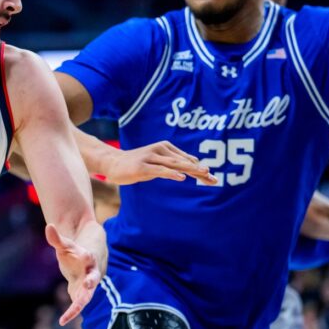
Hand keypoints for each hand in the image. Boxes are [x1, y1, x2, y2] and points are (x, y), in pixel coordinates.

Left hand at [45, 223, 105, 325]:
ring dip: (79, 304)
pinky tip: (62, 321)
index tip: (85, 254)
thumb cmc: (76, 251)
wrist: (88, 260)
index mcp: (88, 258)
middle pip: (93, 279)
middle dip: (91, 282)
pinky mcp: (81, 294)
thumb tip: (48, 226)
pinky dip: (71, 312)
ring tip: (68, 315)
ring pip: (86, 296)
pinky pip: (77, 304)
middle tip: (89, 285)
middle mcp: (91, 273)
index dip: (87, 256)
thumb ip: (57, 238)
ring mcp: (87, 285)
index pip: (89, 256)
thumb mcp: (66, 244)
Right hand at [102, 140, 216, 185]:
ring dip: (190, 170)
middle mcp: (160, 150)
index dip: (200, 171)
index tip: (214, 180)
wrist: (113, 163)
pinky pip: (159, 170)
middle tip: (214, 179)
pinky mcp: (142, 167)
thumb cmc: (138, 164)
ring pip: (174, 165)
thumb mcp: (157, 163)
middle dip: (200, 171)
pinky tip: (181, 178)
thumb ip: (174, 164)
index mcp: (165, 148)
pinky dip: (171, 173)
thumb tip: (195, 164)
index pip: (187, 160)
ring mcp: (150, 158)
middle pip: (183, 162)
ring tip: (204, 175)